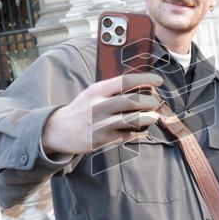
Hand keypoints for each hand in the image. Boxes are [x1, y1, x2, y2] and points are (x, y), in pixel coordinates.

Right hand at [41, 73, 163, 155]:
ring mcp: (100, 124)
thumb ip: (113, 89)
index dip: (145, 79)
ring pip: (133, 120)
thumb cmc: (83, 108)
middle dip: (150, 101)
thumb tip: (143, 85)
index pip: (125, 80)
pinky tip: (140, 128)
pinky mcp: (102, 140)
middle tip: (155, 102)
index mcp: (97, 90)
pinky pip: (127, 135)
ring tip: (154, 116)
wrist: (60, 130)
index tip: (159, 81)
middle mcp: (99, 106)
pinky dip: (137, 131)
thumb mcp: (93, 93)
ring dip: (148, 118)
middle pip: (132, 101)